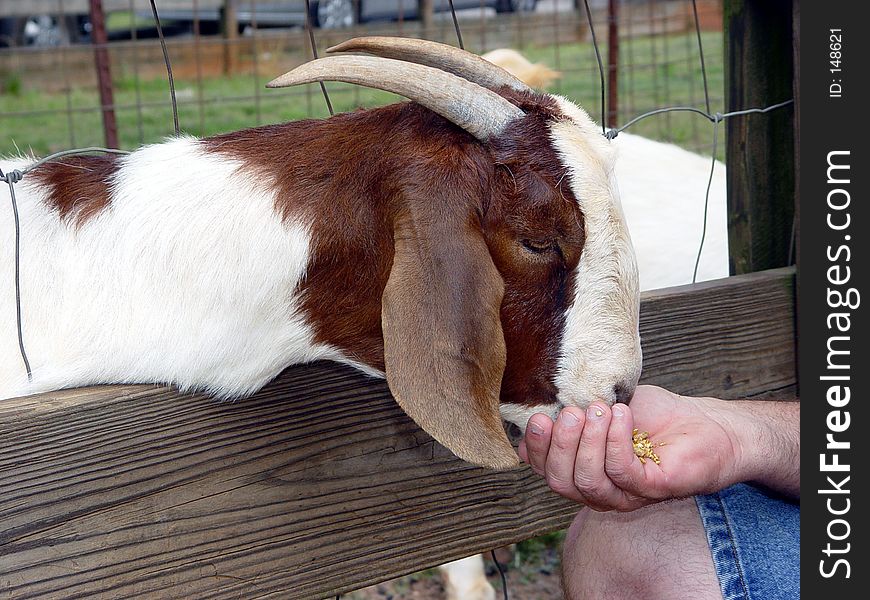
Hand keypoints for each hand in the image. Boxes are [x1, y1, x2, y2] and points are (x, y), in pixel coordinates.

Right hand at [518, 385, 746, 510]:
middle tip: (573, 412)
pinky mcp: (652, 489)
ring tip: (600, 410)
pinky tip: (623, 415)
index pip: (544, 470)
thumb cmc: (653, 415)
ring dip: (588, 441)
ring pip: (588, 481)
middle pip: (560, 481)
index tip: (538, 417)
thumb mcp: (603, 406)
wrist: (703, 422)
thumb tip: (540, 407)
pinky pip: (623, 471)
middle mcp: (600, 489)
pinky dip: (617, 439)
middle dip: (560, 444)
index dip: (534, 447)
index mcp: (581, 470)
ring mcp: (626, 494)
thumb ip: (573, 411)